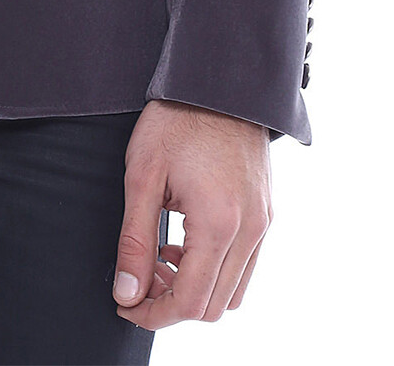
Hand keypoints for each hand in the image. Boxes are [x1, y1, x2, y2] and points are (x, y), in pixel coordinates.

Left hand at [111, 98, 271, 328]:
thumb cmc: (175, 120)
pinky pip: (245, 264)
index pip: (191, 302)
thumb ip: (134, 241)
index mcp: (220, 224)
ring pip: (234, 290)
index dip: (154, 314)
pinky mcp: (267, 211)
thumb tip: (128, 294)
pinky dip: (215, 268)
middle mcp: (251, 230)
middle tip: (137, 280)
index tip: (126, 304)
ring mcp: (264, 222)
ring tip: (159, 256)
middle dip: (172, 304)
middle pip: (215, 306)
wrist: (216, 79)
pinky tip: (183, 240)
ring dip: (195, 288)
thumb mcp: (142, 177)